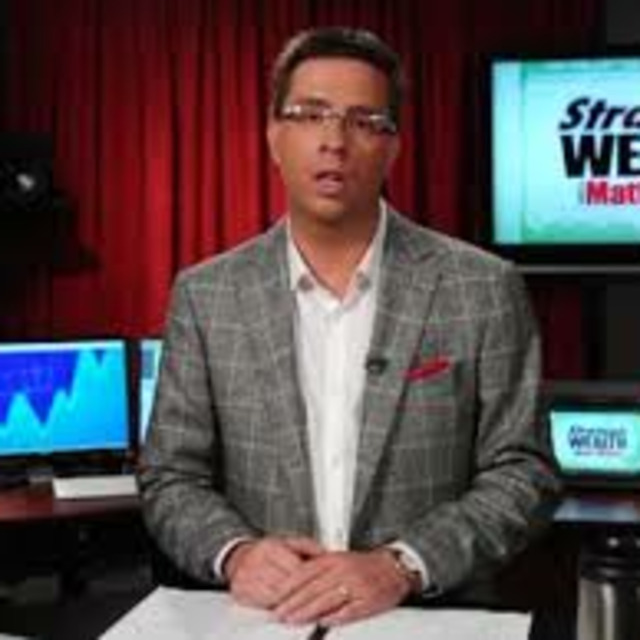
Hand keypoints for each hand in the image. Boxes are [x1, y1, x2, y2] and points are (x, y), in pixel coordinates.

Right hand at [225, 536, 324, 608]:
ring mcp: (247, 578)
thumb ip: (308, 545)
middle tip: (315, 597)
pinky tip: (286, 607)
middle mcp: (257, 561)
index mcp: (270, 547)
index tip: (320, 584)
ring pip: (275, 596)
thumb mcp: (287, 542)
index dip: (309, 578)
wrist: (238, 557)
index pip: (294, 567)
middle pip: (285, 583)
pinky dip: (276, 607)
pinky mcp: (241, 592)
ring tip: (303, 603)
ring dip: (290, 602)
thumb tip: (326, 553)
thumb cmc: (266, 551)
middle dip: (301, 592)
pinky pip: (262, 604)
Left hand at [273, 548, 412, 625]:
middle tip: (278, 613)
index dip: (287, 586)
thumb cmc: (363, 566)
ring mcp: (355, 586)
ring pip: (326, 600)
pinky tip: (322, 622)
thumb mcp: (338, 559)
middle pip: (312, 588)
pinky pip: (347, 611)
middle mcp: (342, 570)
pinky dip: (333, 617)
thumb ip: (317, 569)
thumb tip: (294, 583)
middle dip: (292, 603)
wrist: (392, 568)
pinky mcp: (367, 601)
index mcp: (333, 559)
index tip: (274, 597)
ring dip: (306, 612)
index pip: (304, 572)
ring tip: (292, 620)